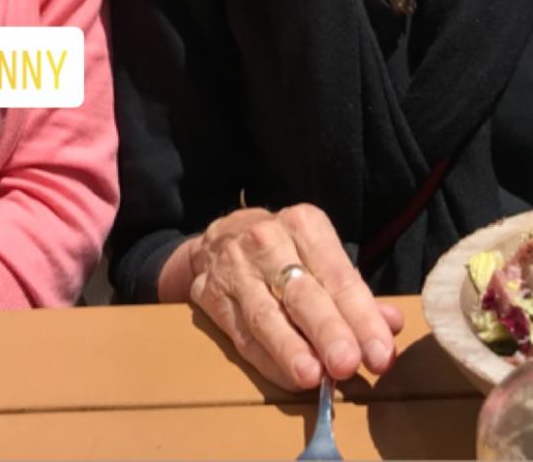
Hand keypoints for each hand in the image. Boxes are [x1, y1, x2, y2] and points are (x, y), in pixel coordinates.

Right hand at [185, 206, 402, 392]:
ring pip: (265, 314)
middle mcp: (267, 240)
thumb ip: (356, 293)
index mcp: (304, 225)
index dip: (361, 316)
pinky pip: (240, 334)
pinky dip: (266, 360)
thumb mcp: (322, 257)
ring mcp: (234, 266)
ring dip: (290, 348)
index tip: (380, 353)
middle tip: (347, 364)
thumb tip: (393, 324)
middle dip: (326, 329)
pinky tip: (288, 379)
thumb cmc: (287, 253)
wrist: (222, 239)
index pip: (338, 274)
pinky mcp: (209, 294)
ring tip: (312, 377)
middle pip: (301, 291)